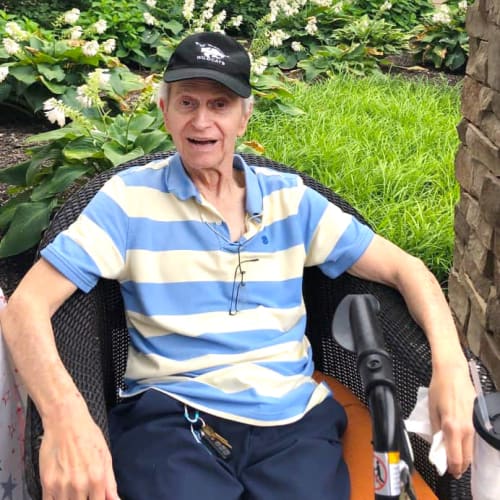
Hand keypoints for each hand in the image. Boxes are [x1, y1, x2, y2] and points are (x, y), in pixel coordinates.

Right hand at [39, 410, 118, 499]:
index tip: (96, 496)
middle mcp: (79, 485)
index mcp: (97, 478)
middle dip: (85, 499)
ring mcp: (61, 486)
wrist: (66, 421)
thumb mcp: (105, 456)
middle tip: (85, 492)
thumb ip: (110, 482)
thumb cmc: (88, 436)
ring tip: (75, 491)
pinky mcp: (46, 484)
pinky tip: (62, 494)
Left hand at [428, 360, 474, 478]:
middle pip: (467, 457)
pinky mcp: (477, 419)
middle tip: (451, 468)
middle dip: (459, 465)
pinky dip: (466, 443)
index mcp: (452, 427)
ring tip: (452, 454)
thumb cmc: (439, 388)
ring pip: (471, 448)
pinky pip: (473, 437)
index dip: (452, 468)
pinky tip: (459, 441)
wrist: (452, 372)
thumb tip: (437, 445)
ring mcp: (474, 424)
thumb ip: (435, 430)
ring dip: (463, 454)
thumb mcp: (431, 410)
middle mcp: (466, 429)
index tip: (447, 472)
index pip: (456, 457)